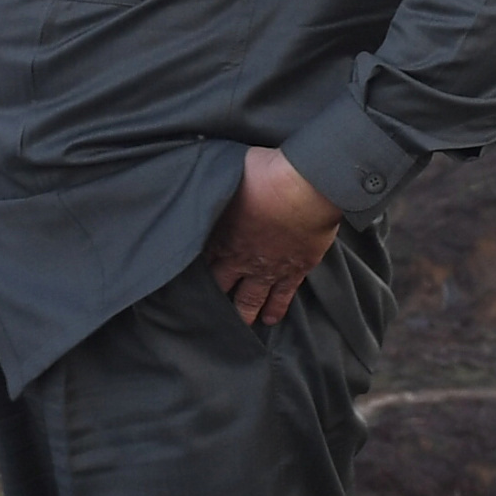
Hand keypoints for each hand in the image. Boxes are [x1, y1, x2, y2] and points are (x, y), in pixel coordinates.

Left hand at [204, 147, 344, 327]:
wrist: (306, 188)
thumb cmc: (266, 173)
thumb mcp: (230, 172)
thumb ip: (219, 181)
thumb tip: (208, 172)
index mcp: (221, 235)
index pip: (202, 258)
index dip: (195, 266)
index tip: (189, 275)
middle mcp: (240, 258)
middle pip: (221, 285)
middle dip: (213, 297)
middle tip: (206, 309)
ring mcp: (268, 268)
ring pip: (249, 299)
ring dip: (242, 313)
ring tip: (238, 324)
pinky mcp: (295, 270)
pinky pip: (283, 297)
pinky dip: (276, 309)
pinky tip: (271, 320)